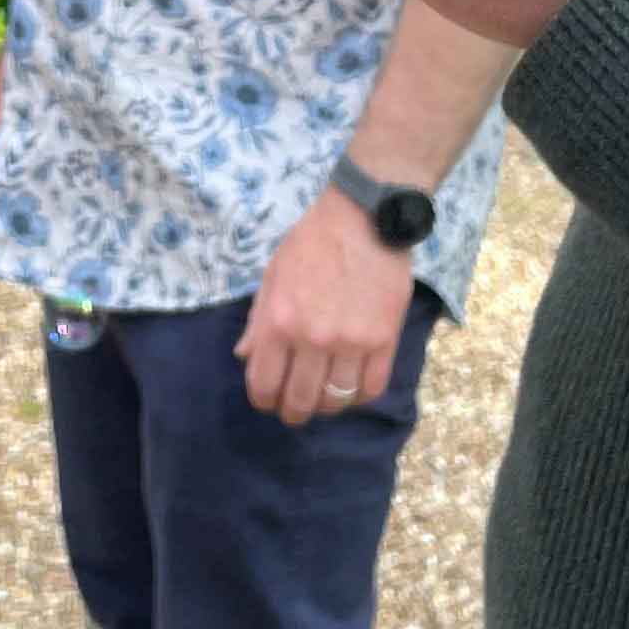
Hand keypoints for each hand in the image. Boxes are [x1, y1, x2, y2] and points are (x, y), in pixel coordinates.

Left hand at [236, 187, 415, 425]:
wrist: (364, 217)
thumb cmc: (311, 242)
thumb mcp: (273, 273)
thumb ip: (258, 319)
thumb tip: (244, 357)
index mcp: (279, 321)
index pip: (264, 385)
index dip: (263, 401)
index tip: (269, 399)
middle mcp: (313, 338)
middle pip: (300, 401)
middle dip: (293, 412)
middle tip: (296, 408)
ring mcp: (351, 342)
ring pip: (336, 401)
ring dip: (327, 406)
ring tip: (324, 397)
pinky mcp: (384, 340)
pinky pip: (371, 388)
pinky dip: (359, 396)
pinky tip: (352, 387)